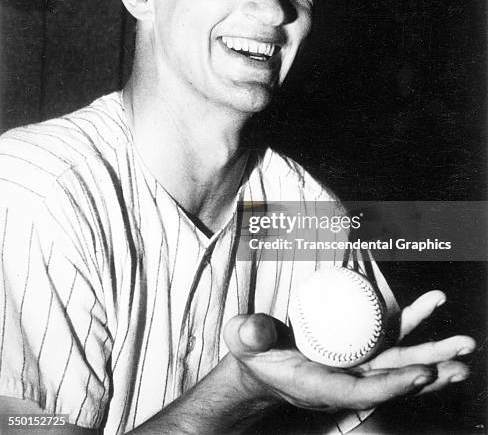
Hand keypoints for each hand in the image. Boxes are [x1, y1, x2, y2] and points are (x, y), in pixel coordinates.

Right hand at [223, 290, 475, 412]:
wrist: (262, 368)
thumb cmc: (254, 354)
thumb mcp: (244, 340)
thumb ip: (248, 334)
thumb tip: (253, 330)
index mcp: (321, 384)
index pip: (364, 389)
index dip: (396, 383)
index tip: (424, 372)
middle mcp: (345, 381)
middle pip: (393, 377)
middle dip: (429, 369)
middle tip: (461, 358)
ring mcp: (354, 369)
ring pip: (398, 365)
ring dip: (431, 357)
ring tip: (463, 349)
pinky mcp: (357, 358)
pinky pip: (390, 351)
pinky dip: (414, 345)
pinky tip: (435, 334)